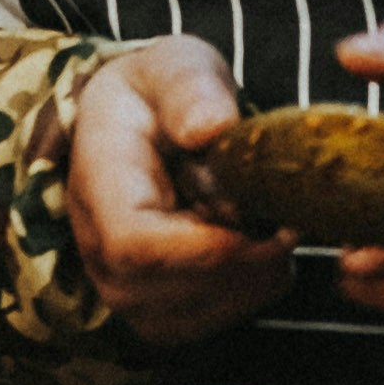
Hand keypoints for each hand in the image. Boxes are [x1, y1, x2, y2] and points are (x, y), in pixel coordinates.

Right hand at [69, 36, 293, 350]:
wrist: (137, 127)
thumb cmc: (160, 93)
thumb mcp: (175, 65)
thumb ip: (191, 88)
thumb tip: (211, 128)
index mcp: (98, 180)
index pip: (135, 245)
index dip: (206, 247)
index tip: (262, 216)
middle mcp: (96, 248)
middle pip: (172, 289)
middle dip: (246, 258)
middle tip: (287, 213)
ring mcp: (123, 289)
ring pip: (200, 312)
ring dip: (254, 273)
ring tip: (268, 219)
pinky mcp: (157, 311)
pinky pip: (216, 320)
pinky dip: (254, 287)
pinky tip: (259, 244)